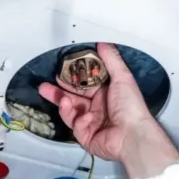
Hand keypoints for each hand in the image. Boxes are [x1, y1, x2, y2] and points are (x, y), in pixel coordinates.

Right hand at [39, 43, 161, 162]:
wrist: (132, 135)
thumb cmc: (131, 107)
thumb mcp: (122, 77)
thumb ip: (111, 59)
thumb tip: (103, 43)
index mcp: (108, 94)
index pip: (86, 83)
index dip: (74, 77)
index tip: (62, 69)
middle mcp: (99, 108)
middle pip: (74, 96)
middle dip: (59, 89)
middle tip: (46, 83)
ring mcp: (91, 122)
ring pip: (70, 109)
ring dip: (59, 99)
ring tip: (47, 90)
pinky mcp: (85, 135)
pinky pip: (72, 122)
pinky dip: (68, 113)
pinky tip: (66, 105)